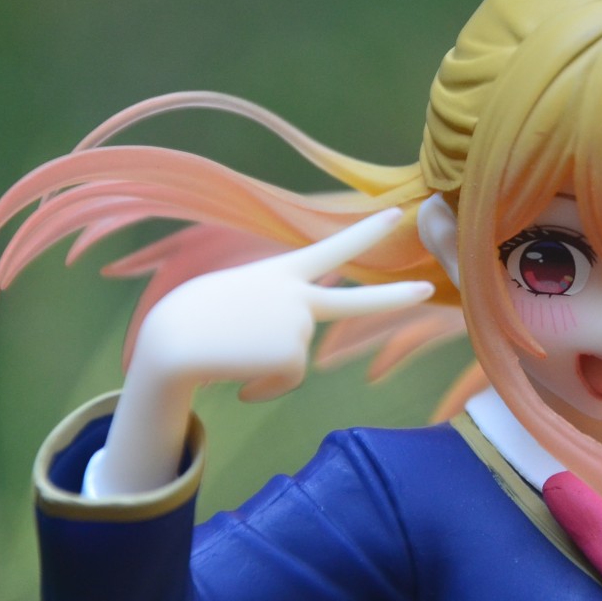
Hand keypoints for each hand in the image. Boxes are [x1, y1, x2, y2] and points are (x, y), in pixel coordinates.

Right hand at [132, 207, 433, 401]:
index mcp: (281, 272)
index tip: (396, 213)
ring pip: (294, 360)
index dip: (365, 232)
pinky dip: (261, 387)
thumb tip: (292, 356)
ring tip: (233, 350)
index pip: (330, 248)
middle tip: (427, 291)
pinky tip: (239, 376)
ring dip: (265, 366)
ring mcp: (298, 324)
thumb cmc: (194, 316)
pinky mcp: (293, 356)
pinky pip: (284, 381)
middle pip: (355, 303)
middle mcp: (297, 295)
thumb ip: (274, 312)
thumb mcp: (237, 297)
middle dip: (394, 298)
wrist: (174, 338)